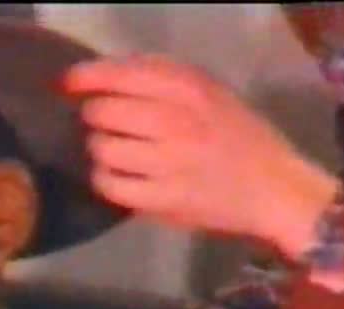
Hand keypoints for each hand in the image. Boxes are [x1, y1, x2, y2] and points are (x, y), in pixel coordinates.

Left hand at [64, 54, 338, 257]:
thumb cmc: (241, 138)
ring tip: (116, 153)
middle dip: (95, 118)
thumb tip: (102, 78)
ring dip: (100, 150)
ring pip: (101, 148)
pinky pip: (109, 184)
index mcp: (189, 88)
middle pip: (102, 112)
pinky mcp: (163, 200)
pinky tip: (118, 177)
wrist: (276, 190)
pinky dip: (105, 179)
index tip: (67, 84)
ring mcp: (168, 163)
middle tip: (106, 126)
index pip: (119, 74)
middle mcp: (175, 121)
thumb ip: (162, 80)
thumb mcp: (211, 92)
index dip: (84, 78)